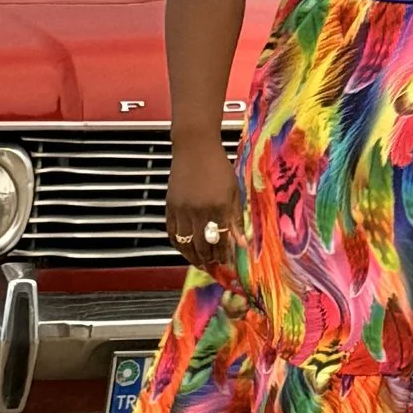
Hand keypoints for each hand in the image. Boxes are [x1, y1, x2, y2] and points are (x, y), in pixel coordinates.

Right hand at [165, 133, 239, 268]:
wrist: (195, 147)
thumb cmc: (218, 166)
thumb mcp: (234, 191)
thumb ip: (236, 218)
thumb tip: (242, 243)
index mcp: (218, 206)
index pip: (222, 240)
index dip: (225, 255)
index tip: (229, 262)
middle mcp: (199, 210)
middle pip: (202, 245)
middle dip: (209, 259)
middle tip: (214, 265)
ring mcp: (182, 209)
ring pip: (185, 243)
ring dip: (193, 256)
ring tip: (200, 262)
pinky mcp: (170, 206)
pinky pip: (172, 233)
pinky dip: (178, 244)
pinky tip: (185, 249)